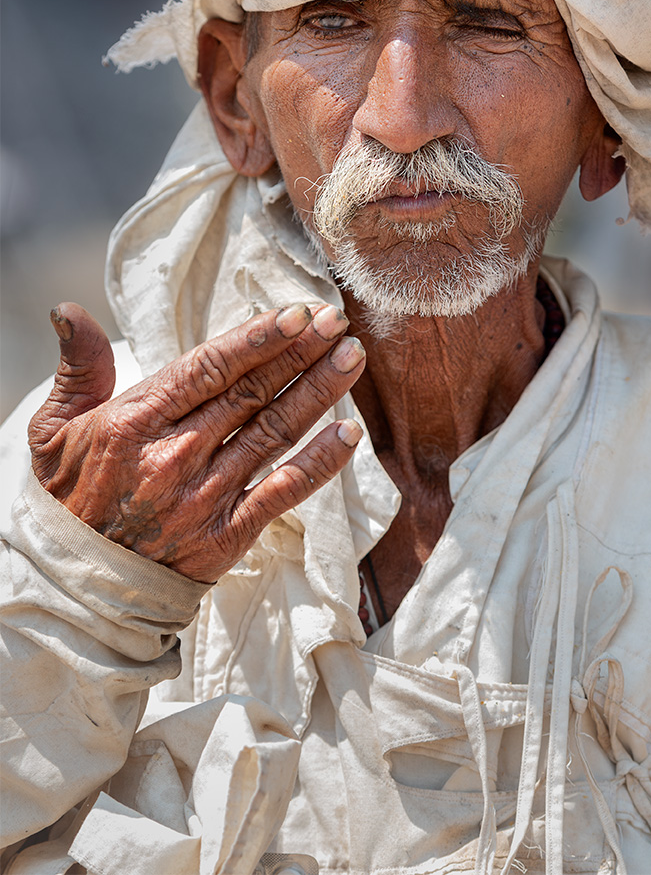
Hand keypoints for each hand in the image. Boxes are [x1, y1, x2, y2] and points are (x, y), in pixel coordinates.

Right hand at [27, 301, 365, 581]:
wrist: (78, 586)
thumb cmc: (71, 497)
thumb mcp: (56, 429)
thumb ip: (78, 368)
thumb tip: (68, 307)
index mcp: (135, 423)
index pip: (208, 368)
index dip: (257, 338)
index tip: (297, 314)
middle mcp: (175, 456)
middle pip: (251, 393)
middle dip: (301, 353)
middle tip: (339, 321)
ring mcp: (205, 496)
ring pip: (274, 433)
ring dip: (319, 393)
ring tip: (352, 358)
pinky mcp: (227, 534)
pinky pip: (283, 492)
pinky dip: (320, 463)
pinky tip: (349, 434)